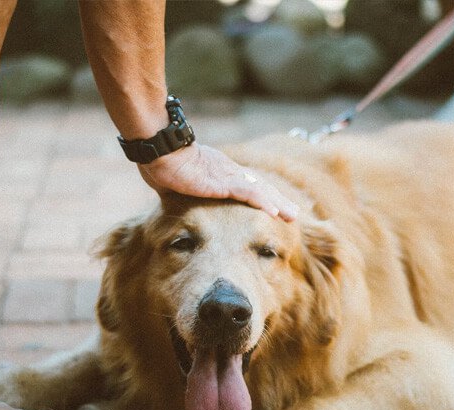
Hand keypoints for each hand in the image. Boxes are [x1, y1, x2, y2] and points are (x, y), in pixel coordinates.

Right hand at [138, 142, 298, 221]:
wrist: (159, 149)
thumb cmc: (160, 163)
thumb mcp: (174, 182)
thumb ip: (180, 190)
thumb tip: (170, 196)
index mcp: (219, 172)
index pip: (248, 186)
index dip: (263, 197)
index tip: (275, 207)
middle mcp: (228, 172)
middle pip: (260, 188)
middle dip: (278, 201)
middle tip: (294, 215)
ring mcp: (227, 176)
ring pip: (259, 191)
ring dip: (277, 204)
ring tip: (292, 217)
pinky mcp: (222, 182)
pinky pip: (247, 193)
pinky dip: (262, 202)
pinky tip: (274, 212)